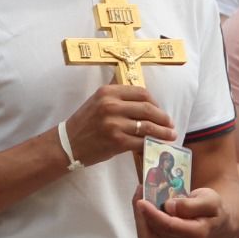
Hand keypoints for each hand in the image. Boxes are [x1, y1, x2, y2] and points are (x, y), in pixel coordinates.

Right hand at [62, 85, 176, 168]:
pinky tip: (158, 145)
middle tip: (170, 124)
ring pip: (148, 126)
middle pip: (147, 108)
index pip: (141, 92)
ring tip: (170, 135)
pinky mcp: (116, 141)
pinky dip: (152, 144)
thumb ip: (117, 95)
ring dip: (163, 132)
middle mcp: (111, 105)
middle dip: (163, 117)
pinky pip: (141, 142)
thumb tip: (140, 92)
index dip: (155, 102)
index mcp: (108, 92)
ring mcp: (114, 124)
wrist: (68, 143)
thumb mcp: (97, 100)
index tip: (160, 110)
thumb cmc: (85, 123)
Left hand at [132, 185, 231, 237]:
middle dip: (143, 211)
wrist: (214, 222)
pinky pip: (147, 234)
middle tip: (141, 188)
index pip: (170, 226)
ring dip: (139, 215)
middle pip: (155, 230)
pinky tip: (143, 204)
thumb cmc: (213, 209)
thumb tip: (169, 206)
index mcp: (196, 233)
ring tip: (140, 193)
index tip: (141, 201)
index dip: (153, 214)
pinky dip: (141, 219)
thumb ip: (191, 205)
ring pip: (147, 234)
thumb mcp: (210, 201)